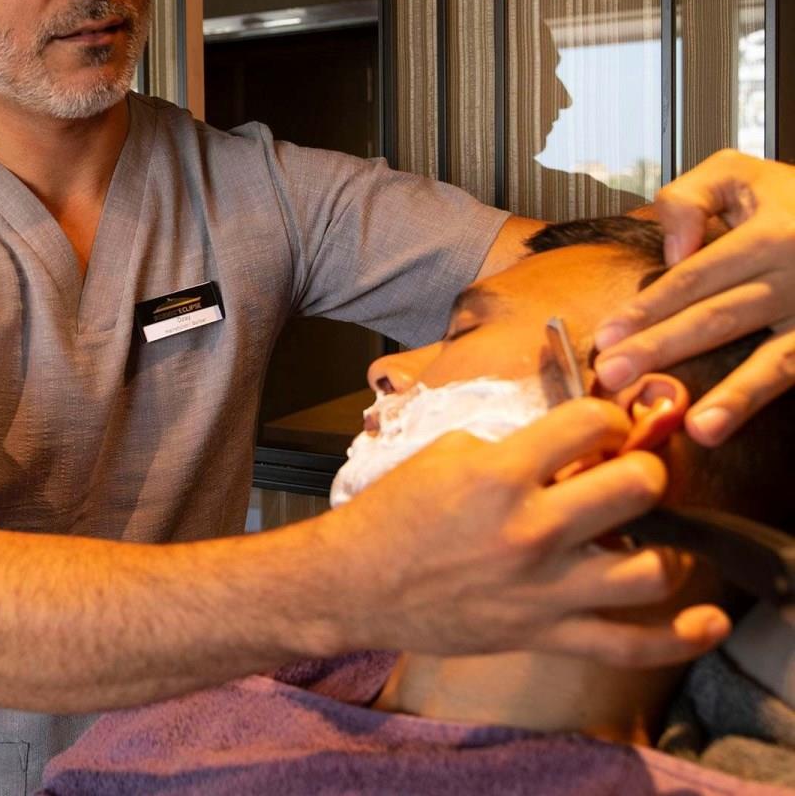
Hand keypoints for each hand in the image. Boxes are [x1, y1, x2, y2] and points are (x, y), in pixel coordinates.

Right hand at [332, 399, 728, 667]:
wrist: (354, 582)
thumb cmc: (393, 512)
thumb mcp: (446, 452)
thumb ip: (511, 444)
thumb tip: (566, 443)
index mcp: (501, 472)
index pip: (591, 422)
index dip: (609, 417)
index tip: (605, 427)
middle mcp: (531, 527)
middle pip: (638, 488)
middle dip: (645, 472)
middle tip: (629, 476)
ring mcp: (543, 587)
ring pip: (649, 570)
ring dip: (663, 547)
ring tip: (647, 537)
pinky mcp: (544, 633)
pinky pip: (628, 645)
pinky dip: (679, 637)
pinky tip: (707, 620)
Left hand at [593, 150, 794, 444]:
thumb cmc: (791, 198)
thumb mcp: (738, 173)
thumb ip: (690, 200)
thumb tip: (672, 253)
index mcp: (771, 233)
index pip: (696, 277)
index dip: (649, 308)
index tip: (606, 336)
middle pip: (721, 318)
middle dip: (664, 349)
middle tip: (616, 375)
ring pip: (777, 358)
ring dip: (738, 397)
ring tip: (700, 429)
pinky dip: (769, 397)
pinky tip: (741, 423)